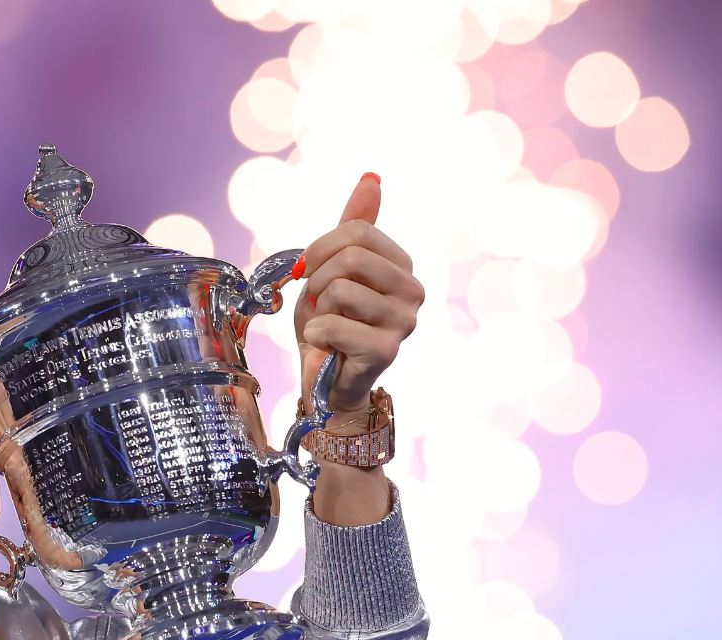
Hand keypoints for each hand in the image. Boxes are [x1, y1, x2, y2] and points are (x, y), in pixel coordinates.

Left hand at [294, 174, 423, 412]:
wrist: (325, 380)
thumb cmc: (331, 322)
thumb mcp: (335, 267)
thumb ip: (354, 225)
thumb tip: (372, 177)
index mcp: (402, 265)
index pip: (357, 232)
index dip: (320, 249)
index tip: (307, 271)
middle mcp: (414, 290)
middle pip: (351, 257)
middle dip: (318, 280)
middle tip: (318, 302)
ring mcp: (405, 321)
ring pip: (340, 291)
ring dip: (318, 311)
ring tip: (328, 326)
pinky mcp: (387, 350)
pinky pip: (333, 324)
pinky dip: (316, 336)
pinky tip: (327, 347)